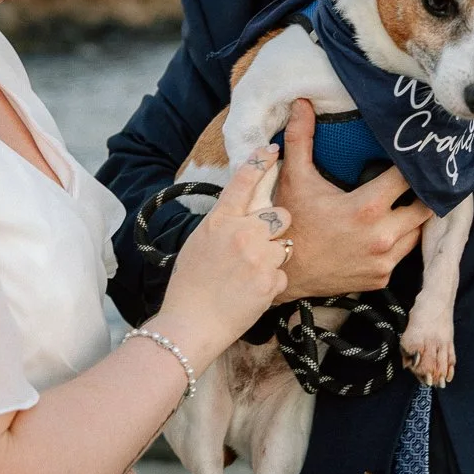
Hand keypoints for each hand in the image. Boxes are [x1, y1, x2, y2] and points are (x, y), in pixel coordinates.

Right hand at [155, 146, 290, 367]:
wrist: (190, 324)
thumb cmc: (188, 287)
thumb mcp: (198, 244)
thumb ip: (221, 225)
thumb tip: (239, 215)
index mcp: (219, 221)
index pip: (243, 182)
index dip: (260, 161)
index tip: (271, 149)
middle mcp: (241, 233)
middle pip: (281, 214)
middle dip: (276, 227)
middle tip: (261, 244)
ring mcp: (258, 257)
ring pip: (285, 245)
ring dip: (274, 257)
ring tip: (252, 274)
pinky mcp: (271, 281)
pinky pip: (283, 274)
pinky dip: (272, 284)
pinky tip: (252, 292)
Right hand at [274, 100, 430, 301]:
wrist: (279, 271)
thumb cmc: (289, 221)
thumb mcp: (294, 177)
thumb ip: (302, 138)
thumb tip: (302, 102)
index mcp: (367, 208)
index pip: (409, 179)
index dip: (413, 165)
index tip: (414, 155)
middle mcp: (382, 236)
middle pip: (424, 207)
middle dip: (421, 192)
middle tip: (416, 178)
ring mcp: (383, 260)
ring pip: (417, 232)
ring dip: (411, 218)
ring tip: (403, 202)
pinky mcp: (380, 278)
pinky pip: (401, 254)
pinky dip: (398, 241)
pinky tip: (385, 229)